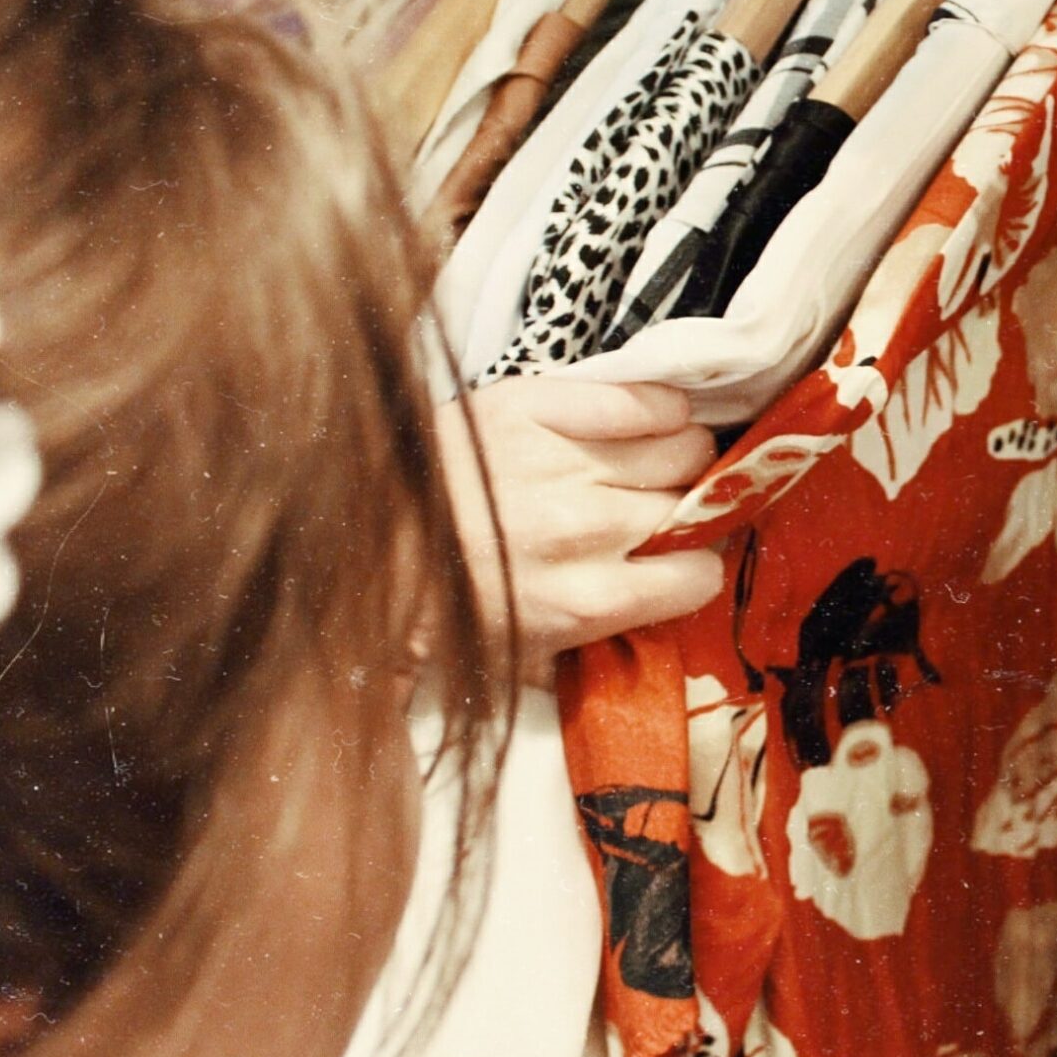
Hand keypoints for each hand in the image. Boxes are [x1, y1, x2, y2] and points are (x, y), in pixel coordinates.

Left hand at [438, 377, 724, 669]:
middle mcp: (584, 529)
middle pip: (697, 507)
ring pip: (686, 447)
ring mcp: (562, 462)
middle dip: (688, 511)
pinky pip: (641, 399)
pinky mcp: (536, 405)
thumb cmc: (444, 602)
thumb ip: (594, 651)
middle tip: (660, 512)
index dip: (692, 569)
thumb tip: (657, 636)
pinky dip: (658, 408)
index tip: (676, 562)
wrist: (357, 536)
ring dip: (680, 458)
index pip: (699, 577)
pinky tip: (647, 420)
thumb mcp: (520, 657)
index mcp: (585, 600)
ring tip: (651, 464)